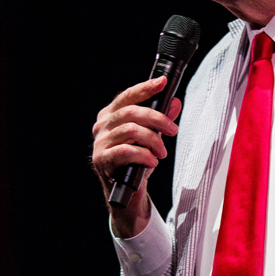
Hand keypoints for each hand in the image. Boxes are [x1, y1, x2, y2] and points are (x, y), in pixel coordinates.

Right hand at [92, 76, 181, 236]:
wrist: (127, 192)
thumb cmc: (136, 162)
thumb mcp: (152, 138)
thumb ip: (161, 120)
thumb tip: (174, 103)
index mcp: (111, 116)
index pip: (127, 96)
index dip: (145, 88)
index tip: (162, 83)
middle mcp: (102, 126)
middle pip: (131, 112)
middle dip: (157, 118)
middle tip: (172, 129)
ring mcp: (100, 143)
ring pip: (130, 130)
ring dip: (153, 140)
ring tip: (162, 152)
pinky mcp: (102, 159)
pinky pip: (125, 151)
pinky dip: (143, 155)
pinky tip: (152, 161)